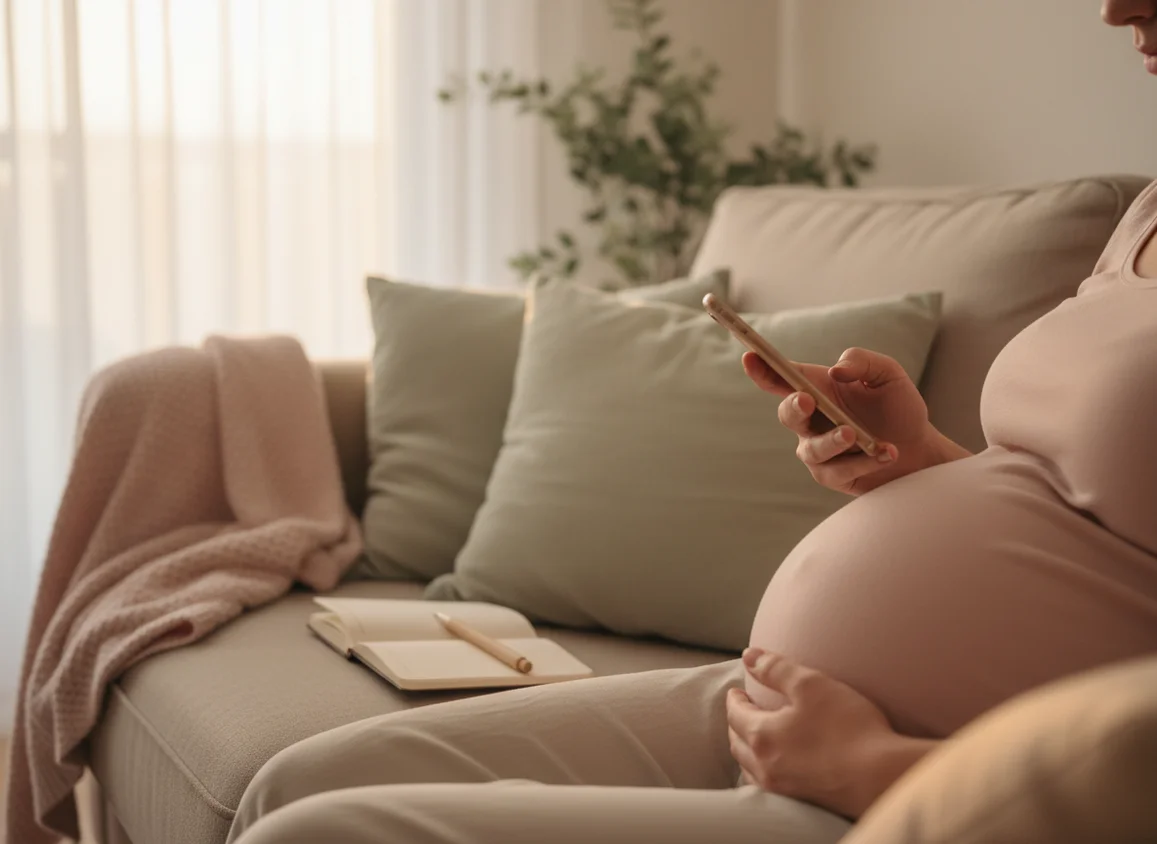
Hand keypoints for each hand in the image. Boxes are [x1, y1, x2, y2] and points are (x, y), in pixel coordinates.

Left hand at [726, 648, 936, 818]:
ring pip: (749, 768)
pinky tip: (776, 767)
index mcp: (762, 735)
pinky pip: (768, 786)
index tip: (737, 691)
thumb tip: (748, 656)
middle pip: (737, 742)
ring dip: (746, 750)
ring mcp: (783, 789)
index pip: (735, 714)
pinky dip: (762, 771)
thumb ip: (776, 668)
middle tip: (743, 711)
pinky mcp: (802, 802)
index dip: (735, 699)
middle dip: (736, 724)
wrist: (882, 777)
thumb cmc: (848, 727)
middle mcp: (765, 766)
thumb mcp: (811, 684)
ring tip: (754, 738)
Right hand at [743, 348, 956, 494]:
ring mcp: (817, 449)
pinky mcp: (830, 475)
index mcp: (817, 388)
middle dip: (793, 407)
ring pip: (811, 448)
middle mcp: (811, 419)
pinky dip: (862, 461)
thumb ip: (862, 361)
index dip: (762, 368)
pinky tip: (886, 453)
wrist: (921, 450)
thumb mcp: (888, 374)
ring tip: (856, 436)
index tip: (750, 356)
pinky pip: (836, 470)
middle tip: (808, 400)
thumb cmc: (899, 408)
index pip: (782, 378)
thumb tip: (836, 371)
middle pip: (787, 414)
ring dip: (832, 441)